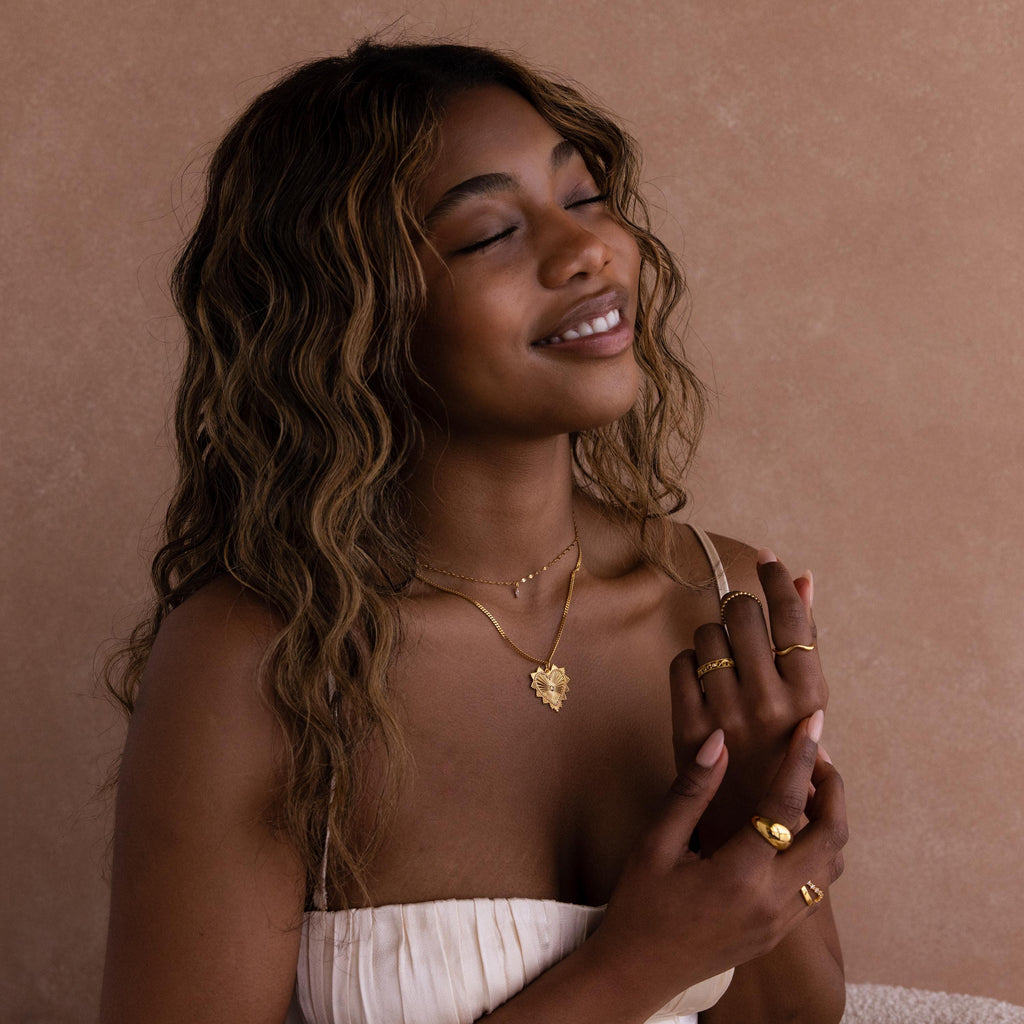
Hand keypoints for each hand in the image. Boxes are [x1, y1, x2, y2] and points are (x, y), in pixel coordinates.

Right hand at [585, 717, 846, 1017]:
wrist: (637, 971)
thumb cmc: (640, 905)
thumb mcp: (656, 844)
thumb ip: (692, 791)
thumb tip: (719, 742)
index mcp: (740, 875)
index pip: (785, 805)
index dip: (801, 758)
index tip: (812, 723)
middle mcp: (772, 900)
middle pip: (831, 836)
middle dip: (832, 788)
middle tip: (815, 754)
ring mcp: (781, 921)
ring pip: (833, 864)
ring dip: (830, 820)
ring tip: (806, 787)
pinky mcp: (780, 933)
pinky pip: (819, 886)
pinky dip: (820, 850)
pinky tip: (792, 829)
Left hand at [671, 550, 826, 851]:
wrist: (756, 832)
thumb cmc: (788, 758)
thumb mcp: (809, 703)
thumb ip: (804, 641)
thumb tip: (803, 577)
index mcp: (809, 696)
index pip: (791, 615)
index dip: (776, 579)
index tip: (766, 560)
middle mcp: (769, 702)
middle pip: (744, 615)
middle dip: (741, 612)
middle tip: (742, 626)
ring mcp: (727, 715)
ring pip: (708, 634)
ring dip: (713, 637)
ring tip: (724, 661)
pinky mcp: (689, 729)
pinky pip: (680, 664)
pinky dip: (688, 663)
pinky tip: (701, 679)